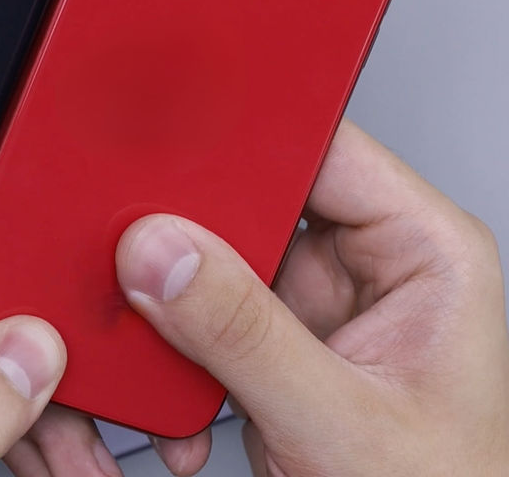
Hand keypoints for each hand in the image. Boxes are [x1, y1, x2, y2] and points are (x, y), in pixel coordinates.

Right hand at [116, 121, 508, 475]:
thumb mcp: (342, 425)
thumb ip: (245, 335)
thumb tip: (162, 253)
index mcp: (423, 249)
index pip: (326, 150)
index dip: (249, 138)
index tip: (174, 142)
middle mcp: (367, 259)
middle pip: (258, 193)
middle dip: (196, 221)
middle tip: (140, 239)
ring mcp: (315, 295)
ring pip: (221, 245)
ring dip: (179, 282)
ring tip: (152, 311)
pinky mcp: (274, 331)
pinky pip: (205, 297)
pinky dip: (174, 328)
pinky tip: (171, 364)